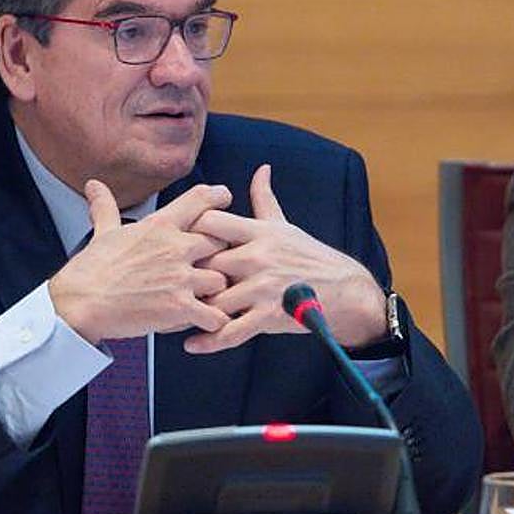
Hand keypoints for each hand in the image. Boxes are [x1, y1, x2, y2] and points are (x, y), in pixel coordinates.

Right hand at [49, 180, 232, 343]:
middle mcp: (175, 248)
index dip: (217, 198)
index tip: (224, 200)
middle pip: (222, 241)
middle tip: (213, 264)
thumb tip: (94, 186)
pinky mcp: (179, 308)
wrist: (79, 303)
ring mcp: (179, 278)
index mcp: (159, 226)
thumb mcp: (103, 233)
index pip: (200, 199)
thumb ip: (106, 207)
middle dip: (221, 254)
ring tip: (207, 299)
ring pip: (222, 281)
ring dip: (217, 292)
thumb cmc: (90, 270)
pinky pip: (214, 315)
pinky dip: (212, 321)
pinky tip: (202, 322)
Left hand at [184, 164, 386, 353]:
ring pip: (214, 299)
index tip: (178, 242)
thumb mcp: (285, 225)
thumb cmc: (309, 256)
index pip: (210, 222)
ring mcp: (263, 288)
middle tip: (167, 283)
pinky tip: (192, 344)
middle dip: (186, 274)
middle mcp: (258, 257)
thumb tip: (260, 169)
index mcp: (259, 232)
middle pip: (205, 263)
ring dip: (193, 310)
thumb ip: (264, 199)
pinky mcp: (269, 317)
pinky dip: (209, 340)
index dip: (190, 231)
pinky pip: (231, 331)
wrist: (345, 291)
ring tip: (174, 315)